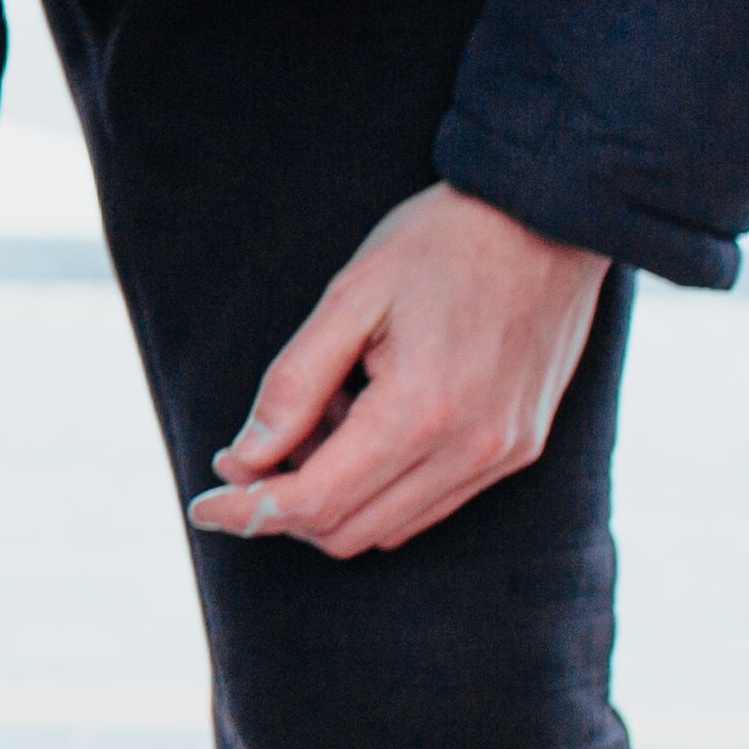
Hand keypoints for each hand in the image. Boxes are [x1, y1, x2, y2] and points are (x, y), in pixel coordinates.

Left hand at [187, 185, 607, 556]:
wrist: (548, 217)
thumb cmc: (440, 244)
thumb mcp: (347, 297)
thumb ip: (291, 385)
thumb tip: (244, 459)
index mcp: (422, 411)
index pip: (314, 502)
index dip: (245, 512)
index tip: (201, 505)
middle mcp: (470, 450)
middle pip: (346, 531)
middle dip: (281, 506)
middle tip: (249, 451)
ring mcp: (502, 455)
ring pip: (386, 527)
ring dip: (330, 495)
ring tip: (319, 417)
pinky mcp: (519, 449)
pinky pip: (428, 504)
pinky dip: (377, 485)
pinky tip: (361, 421)